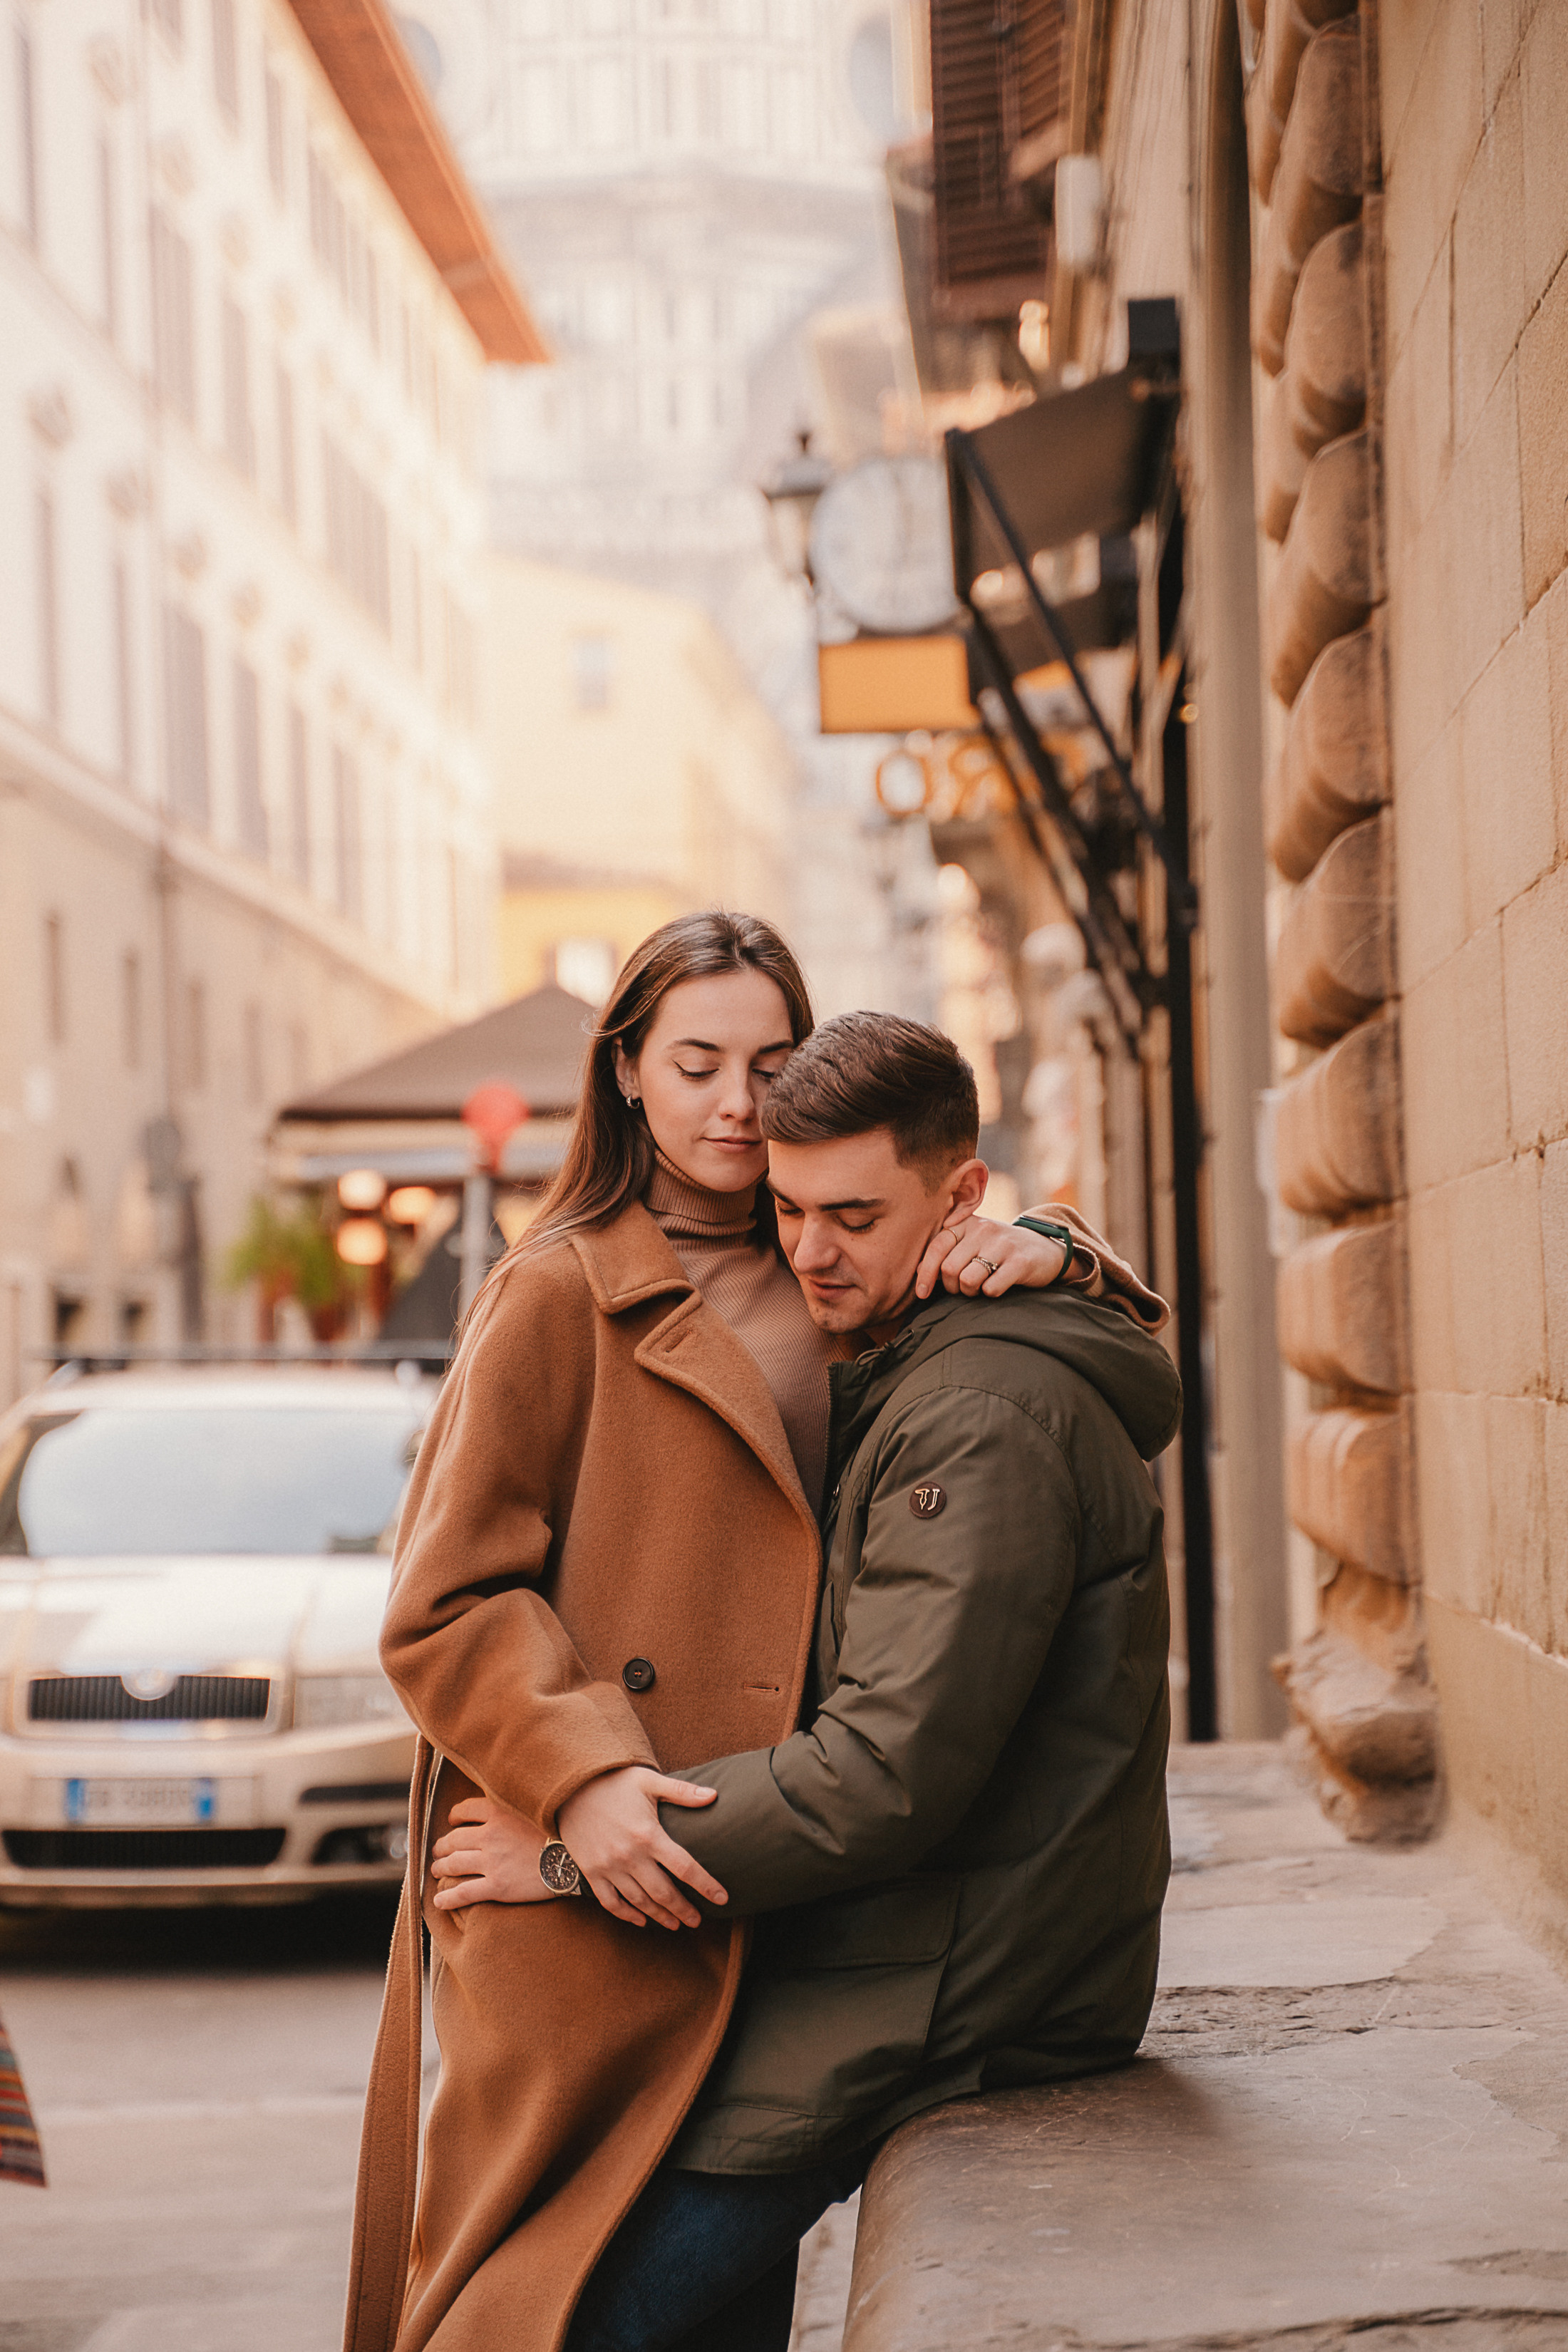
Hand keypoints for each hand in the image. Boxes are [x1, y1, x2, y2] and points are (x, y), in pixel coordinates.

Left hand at [430, 1794, 556, 1910]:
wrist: (573, 1861)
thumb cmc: (557, 1834)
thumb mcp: (534, 1810)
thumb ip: (513, 1805)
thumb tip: (497, 1802)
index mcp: (500, 1812)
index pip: (465, 1809)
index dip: (455, 1816)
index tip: (453, 1821)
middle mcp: (491, 1835)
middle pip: (453, 1840)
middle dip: (442, 1847)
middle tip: (439, 1853)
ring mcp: (493, 1861)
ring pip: (453, 1865)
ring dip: (440, 1869)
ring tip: (438, 1872)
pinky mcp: (497, 1885)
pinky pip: (463, 1892)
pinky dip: (447, 1898)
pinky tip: (439, 1900)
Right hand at [557, 1766, 727, 1931]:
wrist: (571, 1787)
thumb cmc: (614, 1782)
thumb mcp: (648, 1781)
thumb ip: (682, 1792)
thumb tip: (714, 1795)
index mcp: (648, 1835)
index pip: (685, 1867)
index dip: (706, 1885)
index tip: (722, 1898)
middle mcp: (629, 1856)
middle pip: (663, 1892)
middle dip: (683, 1910)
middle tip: (697, 1921)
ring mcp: (608, 1867)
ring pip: (639, 1901)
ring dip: (659, 1916)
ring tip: (675, 1924)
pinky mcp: (592, 1872)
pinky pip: (610, 1902)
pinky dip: (626, 1915)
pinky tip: (641, 1920)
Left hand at [915, 1212, 1071, 1298]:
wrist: (1045, 1249)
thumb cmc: (1000, 1251)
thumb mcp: (974, 1243)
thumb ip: (948, 1252)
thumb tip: (916, 1273)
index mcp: (968, 1223)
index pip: (936, 1247)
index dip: (925, 1273)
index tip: (921, 1293)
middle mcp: (984, 1229)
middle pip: (949, 1268)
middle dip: (952, 1287)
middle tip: (963, 1289)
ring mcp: (1003, 1244)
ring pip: (967, 1280)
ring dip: (970, 1292)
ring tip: (980, 1287)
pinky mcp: (1020, 1262)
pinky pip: (991, 1288)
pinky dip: (990, 1293)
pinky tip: (998, 1286)